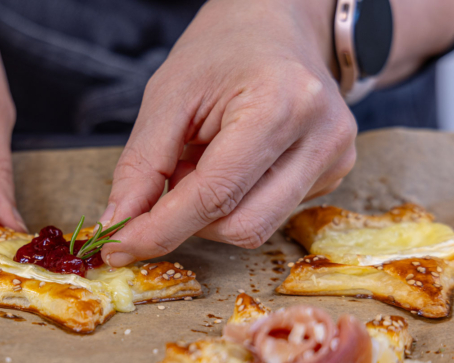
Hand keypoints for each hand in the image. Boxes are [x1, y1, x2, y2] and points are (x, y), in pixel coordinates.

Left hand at [101, 0, 355, 266]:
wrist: (278, 23)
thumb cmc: (222, 49)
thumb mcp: (167, 96)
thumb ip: (141, 167)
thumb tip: (118, 225)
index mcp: (280, 106)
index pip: (214, 196)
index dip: (160, 230)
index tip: (118, 247)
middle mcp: (321, 139)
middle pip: (240, 226)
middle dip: (188, 220)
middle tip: (172, 174)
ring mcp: (335, 160)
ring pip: (255, 228)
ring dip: (211, 211)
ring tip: (204, 159)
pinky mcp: (334, 174)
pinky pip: (269, 215)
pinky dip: (234, 201)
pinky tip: (232, 162)